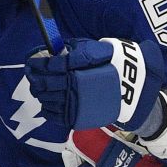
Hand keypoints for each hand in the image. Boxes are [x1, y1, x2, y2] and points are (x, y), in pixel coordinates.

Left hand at [25, 36, 163, 131]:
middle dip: (35, 78)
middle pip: (46, 83)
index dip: (38, 63)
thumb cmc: (118, 64)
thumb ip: (78, 49)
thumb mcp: (100, 49)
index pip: (51, 65)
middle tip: (30, 74)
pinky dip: (47, 109)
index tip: (31, 60)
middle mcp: (75, 86)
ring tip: (37, 87)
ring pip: (48, 99)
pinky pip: (56, 115)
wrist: (136, 89)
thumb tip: (59, 50)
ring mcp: (76, 103)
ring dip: (39, 92)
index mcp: (79, 68)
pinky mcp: (79, 117)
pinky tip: (45, 103)